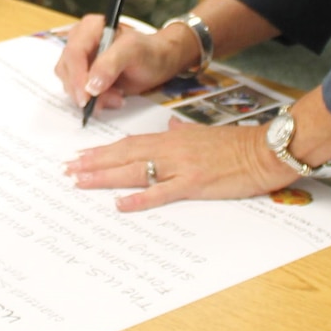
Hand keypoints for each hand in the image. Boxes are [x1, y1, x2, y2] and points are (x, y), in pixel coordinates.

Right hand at [54, 14, 191, 113]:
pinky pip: (78, 92)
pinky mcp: (83, 76)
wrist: (158, 62)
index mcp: (90, 27)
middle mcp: (80, 41)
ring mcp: (80, 59)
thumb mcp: (134, 51)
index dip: (77, 75)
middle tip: (112, 98)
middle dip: (86, 89)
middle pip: (67, 69)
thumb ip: (111, 63)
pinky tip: (113, 98)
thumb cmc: (148, 52)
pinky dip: (94, 100)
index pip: (74, 52)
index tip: (87, 96)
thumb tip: (91, 85)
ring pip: (70, 83)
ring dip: (92, 97)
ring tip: (117, 97)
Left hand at [64, 119, 295, 209]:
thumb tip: (171, 127)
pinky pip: (161, 192)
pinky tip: (119, 204)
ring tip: (80, 182)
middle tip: (67, 170)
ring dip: (105, 177)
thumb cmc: (235, 144)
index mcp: (171, 138)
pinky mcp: (194, 184)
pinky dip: (139, 198)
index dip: (103, 151)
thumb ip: (183, 131)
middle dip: (93, 163)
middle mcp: (170, 149)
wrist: (262, 151)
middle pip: (124, 155)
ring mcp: (180, 166)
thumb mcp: (203, 132)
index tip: (80, 156)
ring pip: (135, 171)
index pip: (129, 144)